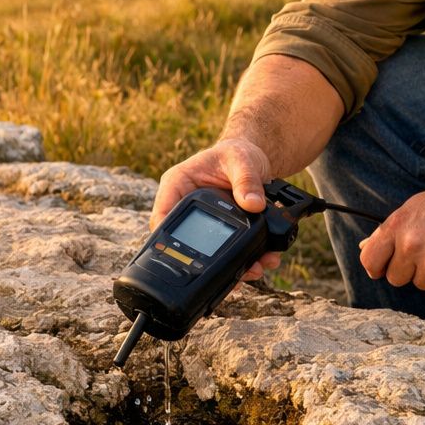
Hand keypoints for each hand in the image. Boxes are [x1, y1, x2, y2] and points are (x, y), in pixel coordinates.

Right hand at [151, 138, 281, 281]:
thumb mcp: (242, 160)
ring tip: (255, 269)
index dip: (165, 240)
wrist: (252, 158)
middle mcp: (185, 206)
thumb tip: (254, 204)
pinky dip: (244, 259)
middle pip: (185, 241)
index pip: (162, 216)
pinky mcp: (219, 230)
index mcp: (178, 185)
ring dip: (232, 265)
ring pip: (208, 251)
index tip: (184, 256)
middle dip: (209, 261)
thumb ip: (246, 180)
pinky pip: (226, 250)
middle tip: (234, 272)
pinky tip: (262, 261)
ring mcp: (202, 221)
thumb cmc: (238, 153)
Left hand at [358, 178, 424, 292]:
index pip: (370, 260)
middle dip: (407, 270)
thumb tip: (366, 247)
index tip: (383, 268)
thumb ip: (389, 230)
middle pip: (395, 278)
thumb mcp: (414, 207)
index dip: (376, 267)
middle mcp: (411, 246)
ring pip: (420, 284)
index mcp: (397, 227)